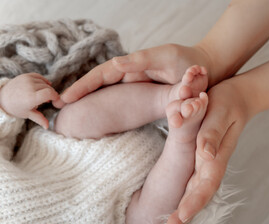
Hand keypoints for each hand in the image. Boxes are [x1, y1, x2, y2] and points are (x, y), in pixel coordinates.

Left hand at [0, 73, 58, 128]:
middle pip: (48, 88)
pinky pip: (39, 77)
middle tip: (49, 100)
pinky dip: (44, 81)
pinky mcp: (25, 76)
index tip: (56, 100)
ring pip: (44, 83)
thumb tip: (47, 127)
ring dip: (47, 88)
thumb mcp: (27, 114)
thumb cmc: (16, 108)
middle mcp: (29, 87)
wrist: (2, 98)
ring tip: (44, 95)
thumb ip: (39, 119)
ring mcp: (26, 80)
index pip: (49, 93)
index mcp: (30, 98)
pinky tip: (45, 85)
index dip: (55, 96)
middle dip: (51, 93)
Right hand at [53, 44, 210, 107]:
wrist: (205, 69)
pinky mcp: (144, 94)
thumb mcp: (166, 58)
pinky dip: (105, 106)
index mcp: (133, 65)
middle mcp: (130, 75)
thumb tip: (115, 65)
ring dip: (88, 103)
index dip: (83, 86)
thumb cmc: (188, 61)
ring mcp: (136, 85)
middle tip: (59, 110)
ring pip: (107, 93)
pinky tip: (95, 116)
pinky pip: (120, 99)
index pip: (101, 75)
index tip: (65, 99)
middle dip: (79, 95)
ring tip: (70, 117)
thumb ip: (141, 61)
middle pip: (99, 85)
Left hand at [166, 77, 254, 223]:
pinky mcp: (206, 155)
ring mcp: (211, 160)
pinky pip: (198, 179)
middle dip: (187, 212)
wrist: (239, 97)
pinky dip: (191, 194)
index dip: (194, 201)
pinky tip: (183, 202)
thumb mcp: (220, 112)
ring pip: (200, 188)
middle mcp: (214, 161)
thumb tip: (206, 155)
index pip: (206, 182)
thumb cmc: (229, 103)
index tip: (180, 216)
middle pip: (201, 191)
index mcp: (217, 153)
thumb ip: (213, 134)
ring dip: (188, 206)